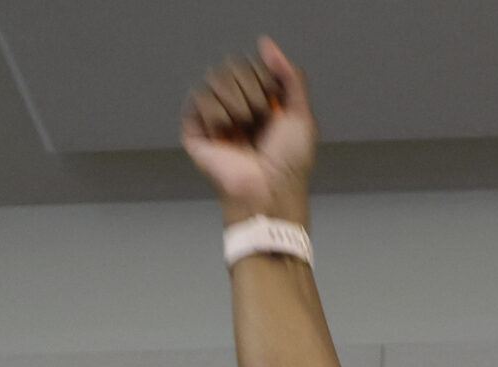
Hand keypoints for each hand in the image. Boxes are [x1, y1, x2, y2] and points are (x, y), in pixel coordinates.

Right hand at [182, 38, 317, 225]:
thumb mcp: (302, 115)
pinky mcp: (196, 130)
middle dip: (251, 90)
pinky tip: (224, 134)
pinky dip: (216, 113)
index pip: (253, 65)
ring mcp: (215, 118)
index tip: (274, 105)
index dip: (264, 78)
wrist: (269, 190)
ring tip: (243, 127)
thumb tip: (266, 44)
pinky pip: (199, 98)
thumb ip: (291, 76)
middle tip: (259, 119)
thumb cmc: (289, 163)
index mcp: (260, 102)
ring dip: (235, 101)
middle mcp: (236, 107)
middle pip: (233, 67)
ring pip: (215, 78)